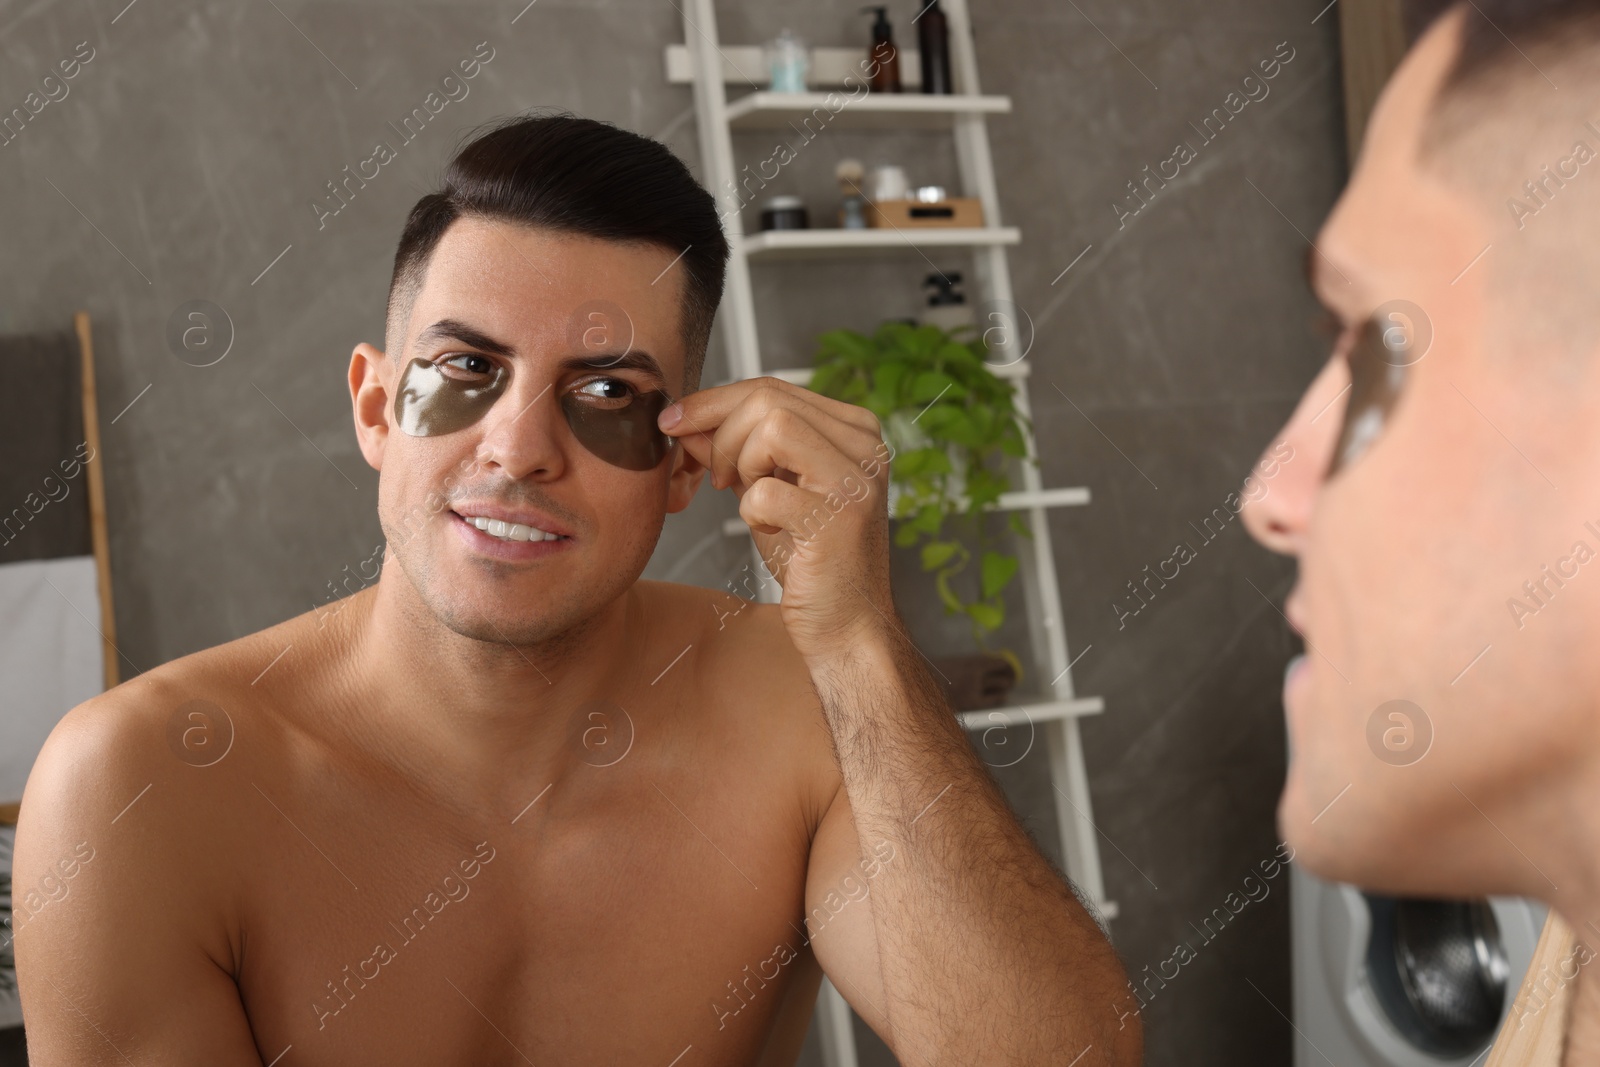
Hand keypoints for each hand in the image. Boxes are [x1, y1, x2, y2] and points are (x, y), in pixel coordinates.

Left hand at [658, 376, 895, 659]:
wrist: (847, 626)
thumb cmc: (811, 560)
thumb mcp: (771, 488)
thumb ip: (737, 450)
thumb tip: (684, 420)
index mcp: (855, 430)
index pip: (772, 388)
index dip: (714, 402)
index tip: (675, 422)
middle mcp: (866, 446)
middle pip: (768, 399)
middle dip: (721, 434)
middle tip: (717, 477)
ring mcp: (856, 481)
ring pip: (771, 427)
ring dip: (740, 464)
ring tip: (748, 499)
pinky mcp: (839, 519)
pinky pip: (765, 490)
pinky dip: (752, 512)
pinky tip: (771, 531)